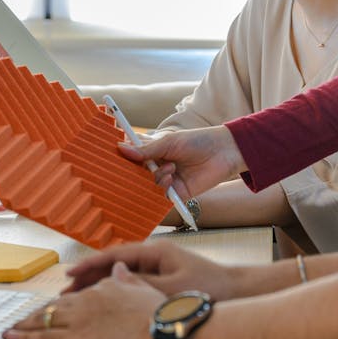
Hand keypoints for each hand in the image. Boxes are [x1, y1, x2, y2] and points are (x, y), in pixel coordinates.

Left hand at [3, 264, 163, 338]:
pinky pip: (43, 338)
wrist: (163, 332)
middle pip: (56, 306)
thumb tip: (117, 267)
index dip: (63, 303)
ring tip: (12, 329)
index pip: (77, 295)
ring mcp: (80, 319)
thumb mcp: (145, 291)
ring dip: (25, 325)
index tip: (55, 308)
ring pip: (45, 319)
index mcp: (105, 288)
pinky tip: (12, 338)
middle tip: (23, 320)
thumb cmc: (160, 316)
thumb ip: (128, 280)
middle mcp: (88, 300)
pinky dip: (24, 338)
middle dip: (38, 314)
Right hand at [64, 239, 236, 300]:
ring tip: (76, 297)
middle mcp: (154, 255)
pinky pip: (131, 283)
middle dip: (88, 275)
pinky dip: (114, 290)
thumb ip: (142, 283)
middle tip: (65, 291)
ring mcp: (157, 267)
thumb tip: (113, 278)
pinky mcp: (161, 279)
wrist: (235, 292)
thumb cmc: (207, 287)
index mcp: (155, 251)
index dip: (90, 263)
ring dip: (99, 283)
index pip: (115, 254)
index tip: (69, 272)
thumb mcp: (172, 288)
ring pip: (120, 274)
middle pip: (113, 263)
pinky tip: (101, 302)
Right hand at [119, 125, 244, 199]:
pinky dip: (162, 189)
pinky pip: (162, 197)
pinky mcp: (177, 193)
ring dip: (156, 177)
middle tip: (135, 169)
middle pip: (137, 174)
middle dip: (135, 173)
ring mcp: (167, 181)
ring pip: (148, 185)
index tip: (113, 156)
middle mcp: (158, 167)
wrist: (224, 152)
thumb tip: (121, 148)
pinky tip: (170, 179)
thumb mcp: (169, 142)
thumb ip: (146, 150)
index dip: (123, 157)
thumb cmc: (198, 141)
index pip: (132, 156)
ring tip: (171, 168)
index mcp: (154, 151)